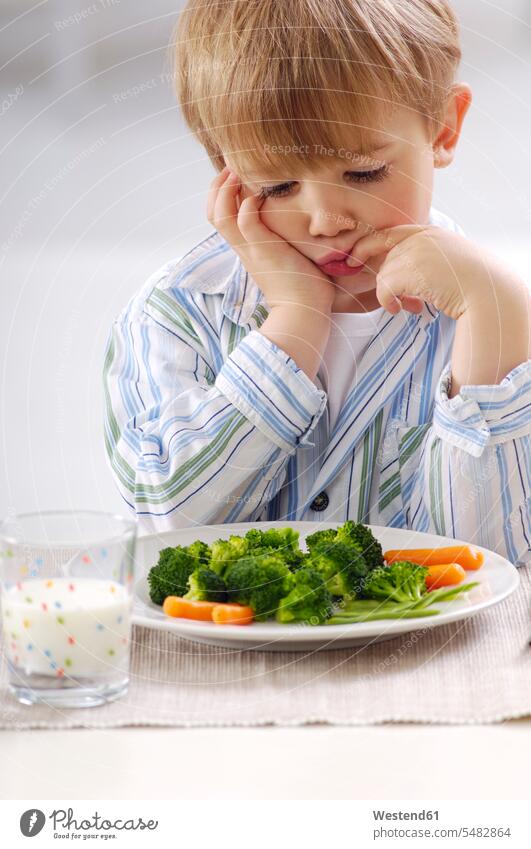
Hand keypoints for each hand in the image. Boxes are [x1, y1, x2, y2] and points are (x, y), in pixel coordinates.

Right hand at [207, 166, 335, 311]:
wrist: (305, 312)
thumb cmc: (304, 288)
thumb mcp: (287, 256)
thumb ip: (284, 240)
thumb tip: (297, 223)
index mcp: (247, 249)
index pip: (220, 218)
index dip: (221, 196)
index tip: (234, 177)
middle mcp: (243, 248)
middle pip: (212, 214)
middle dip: (217, 187)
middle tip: (231, 169)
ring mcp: (251, 250)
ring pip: (220, 216)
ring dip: (225, 191)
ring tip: (237, 174)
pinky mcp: (264, 250)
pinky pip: (245, 222)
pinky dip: (246, 204)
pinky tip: (257, 196)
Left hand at [347, 224, 488, 319]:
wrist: (488, 293)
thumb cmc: (473, 284)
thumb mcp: (448, 262)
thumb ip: (425, 261)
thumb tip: (397, 279)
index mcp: (432, 232)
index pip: (391, 233)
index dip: (368, 244)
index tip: (353, 257)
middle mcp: (422, 238)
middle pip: (385, 258)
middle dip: (387, 281)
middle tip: (398, 301)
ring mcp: (416, 252)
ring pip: (384, 274)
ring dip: (391, 295)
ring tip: (409, 306)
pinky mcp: (411, 271)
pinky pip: (383, 287)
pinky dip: (386, 302)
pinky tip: (399, 309)